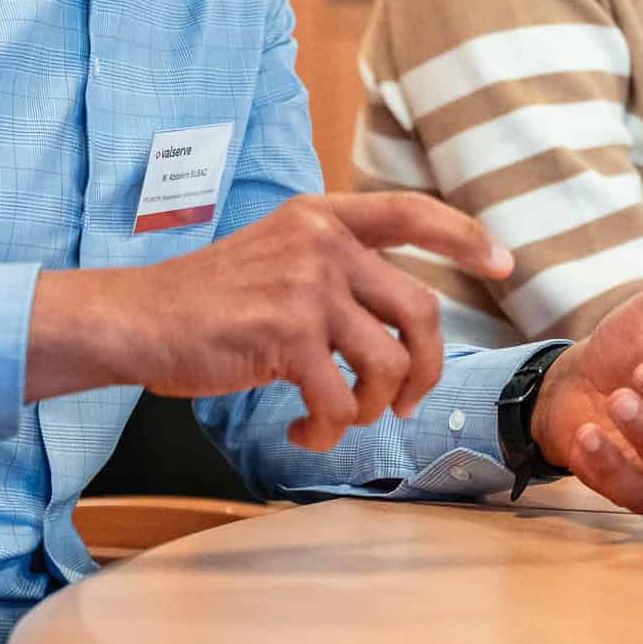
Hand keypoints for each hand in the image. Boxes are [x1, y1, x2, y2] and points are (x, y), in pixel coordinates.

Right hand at [26, 193, 512, 449]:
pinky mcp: (286, 337)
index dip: (464, 237)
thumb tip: (396, 312)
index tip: (503, 263)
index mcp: (322, 218)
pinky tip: (303, 431)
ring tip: (342, 417)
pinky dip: (329, 431)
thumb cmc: (208, 300)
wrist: (138, 318)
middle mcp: (321, 244)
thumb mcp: (277, 253)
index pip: (411, 212)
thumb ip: (331, 263)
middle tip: (405, 400)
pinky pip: (341, 401)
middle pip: (421, 309)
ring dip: (375, 408)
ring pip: (389, 364)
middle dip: (427, 367)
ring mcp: (306, 288)